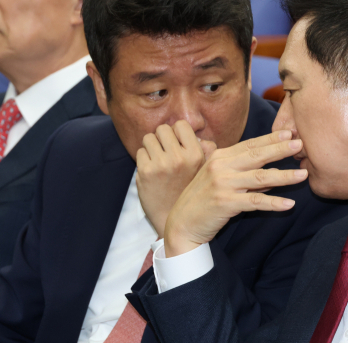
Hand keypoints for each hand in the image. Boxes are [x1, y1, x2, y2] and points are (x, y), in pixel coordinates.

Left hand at [136, 121, 216, 236]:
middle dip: (162, 138)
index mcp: (196, 155)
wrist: (177, 222)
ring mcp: (161, 164)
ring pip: (149, 138)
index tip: (177, 144)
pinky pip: (140, 151)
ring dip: (151, 147)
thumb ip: (206, 150)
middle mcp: (179, 158)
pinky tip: (152, 171)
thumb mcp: (205, 171)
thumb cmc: (191, 192)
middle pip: (163, 129)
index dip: (177, 132)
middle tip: (165, 152)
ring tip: (158, 160)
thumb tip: (199, 136)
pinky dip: (144, 158)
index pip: (181, 125)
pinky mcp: (145, 172)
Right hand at [164, 130, 307, 256]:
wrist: (181, 223)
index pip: (249, 144)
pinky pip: (255, 202)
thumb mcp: (218, 178)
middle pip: (256, 156)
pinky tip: (289, 204)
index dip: (270, 139)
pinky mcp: (226, 203)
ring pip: (260, 178)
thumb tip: (270, 168)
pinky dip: (273, 203)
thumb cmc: (202, 199)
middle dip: (280, 149)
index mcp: (220, 157)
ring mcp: (223, 184)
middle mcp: (221, 167)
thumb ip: (240, 170)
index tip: (289, 133)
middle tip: (300, 144)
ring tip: (302, 175)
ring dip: (284, 176)